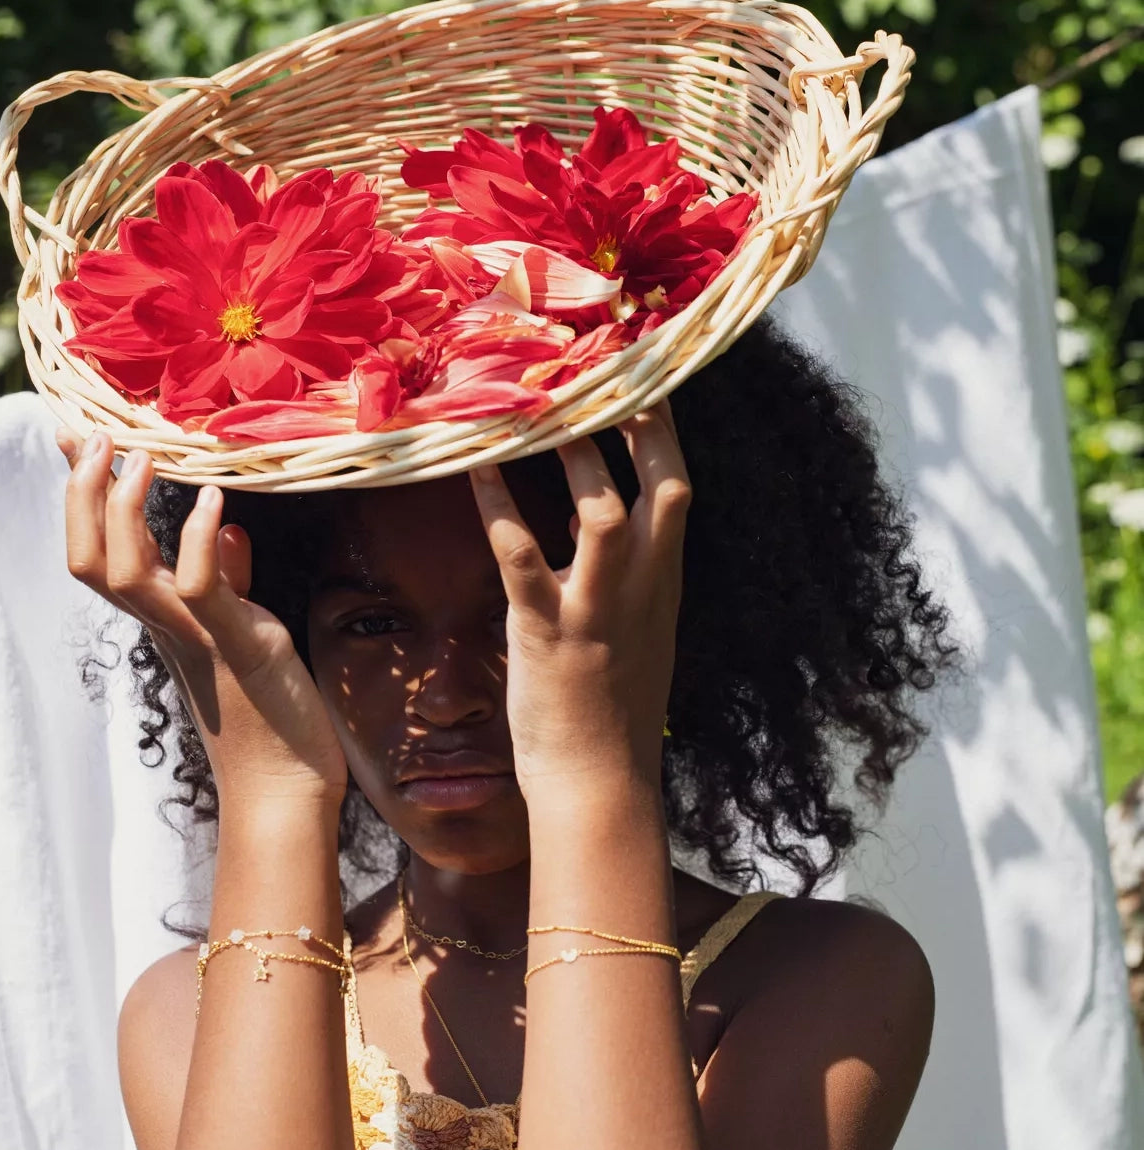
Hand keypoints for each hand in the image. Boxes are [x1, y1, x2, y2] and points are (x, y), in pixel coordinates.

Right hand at [59, 429, 348, 806]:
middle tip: (98, 439)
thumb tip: (226, 530)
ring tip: (144, 458)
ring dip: (124, 510)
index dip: (80, 496)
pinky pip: (198, 592)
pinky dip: (199, 543)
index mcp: (162, 621)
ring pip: (121, 572)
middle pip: (86, 558)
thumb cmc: (270, 713)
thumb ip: (229, 583)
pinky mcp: (239, 650)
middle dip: (83, 494)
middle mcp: (165, 628)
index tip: (76, 438)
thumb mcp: (245, 632)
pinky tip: (214, 503)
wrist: (288, 788)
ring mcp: (196, 639)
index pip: (99, 551)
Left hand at [469, 403, 689, 799]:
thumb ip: (631, 576)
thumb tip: (597, 523)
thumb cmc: (614, 712)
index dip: (663, 428)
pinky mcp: (548, 631)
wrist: (600, 784)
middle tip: (603, 365)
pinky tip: (472, 466)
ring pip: (598, 511)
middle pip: (661, 484)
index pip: (676, 487)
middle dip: (639, 421)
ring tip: (541, 405)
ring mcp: (596, 607)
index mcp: (663, 583)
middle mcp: (641, 586)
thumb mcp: (639, 633)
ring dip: (573, 456)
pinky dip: (498, 506)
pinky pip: (521, 556)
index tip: (643, 375)